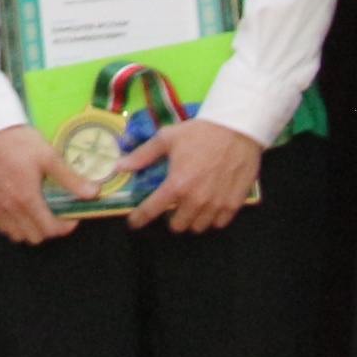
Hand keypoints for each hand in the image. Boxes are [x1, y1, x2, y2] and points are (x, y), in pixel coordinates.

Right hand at [0, 125, 84, 245]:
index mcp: (27, 197)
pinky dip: (13, 226)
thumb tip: (93, 192)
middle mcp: (11, 207)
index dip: (65, 227)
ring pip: (16, 235)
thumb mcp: (49, 156)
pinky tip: (20, 211)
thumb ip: (71, 178)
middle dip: (49, 229)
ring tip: (37, 214)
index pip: (50, 229)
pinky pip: (1, 227)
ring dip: (30, 230)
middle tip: (55, 214)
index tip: (71, 217)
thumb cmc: (19, 142)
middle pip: (34, 237)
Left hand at [124, 117, 261, 232]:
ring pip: (198, 227)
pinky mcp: (234, 204)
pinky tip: (210, 206)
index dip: (140, 218)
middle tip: (173, 206)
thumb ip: (143, 155)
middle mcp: (195, 200)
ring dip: (192, 220)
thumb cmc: (200, 133)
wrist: (236, 129)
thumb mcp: (167, 138)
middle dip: (171, 218)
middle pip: (177, 226)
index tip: (134, 222)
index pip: (152, 210)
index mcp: (176, 185)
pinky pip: (219, 223)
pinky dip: (212, 219)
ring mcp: (216, 204)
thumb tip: (120, 167)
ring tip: (191, 206)